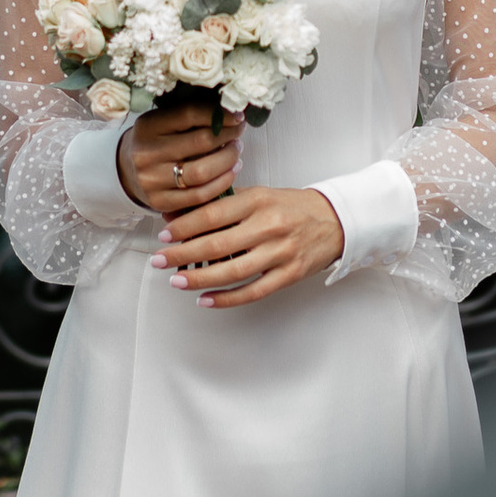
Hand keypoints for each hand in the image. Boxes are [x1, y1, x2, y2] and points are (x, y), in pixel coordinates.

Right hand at [118, 93, 241, 220]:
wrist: (126, 171)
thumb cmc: (154, 141)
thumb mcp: (162, 122)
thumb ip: (189, 116)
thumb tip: (229, 110)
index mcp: (148, 126)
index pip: (190, 114)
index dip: (219, 115)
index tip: (237, 116)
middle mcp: (147, 153)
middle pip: (201, 142)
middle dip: (228, 136)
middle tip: (238, 133)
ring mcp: (152, 180)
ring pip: (203, 172)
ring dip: (228, 160)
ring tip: (236, 151)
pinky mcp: (160, 202)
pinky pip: (200, 195)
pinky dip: (222, 182)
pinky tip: (231, 171)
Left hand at [160, 179, 344, 307]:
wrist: (336, 219)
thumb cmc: (292, 207)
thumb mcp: (261, 196)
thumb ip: (226, 206)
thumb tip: (182, 216)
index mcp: (259, 201)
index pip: (213, 213)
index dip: (185, 226)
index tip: (164, 235)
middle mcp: (269, 225)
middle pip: (218, 244)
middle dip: (183, 254)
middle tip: (159, 260)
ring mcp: (281, 252)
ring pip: (233, 271)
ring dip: (200, 278)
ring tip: (177, 280)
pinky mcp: (290, 274)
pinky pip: (253, 291)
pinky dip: (227, 298)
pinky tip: (205, 299)